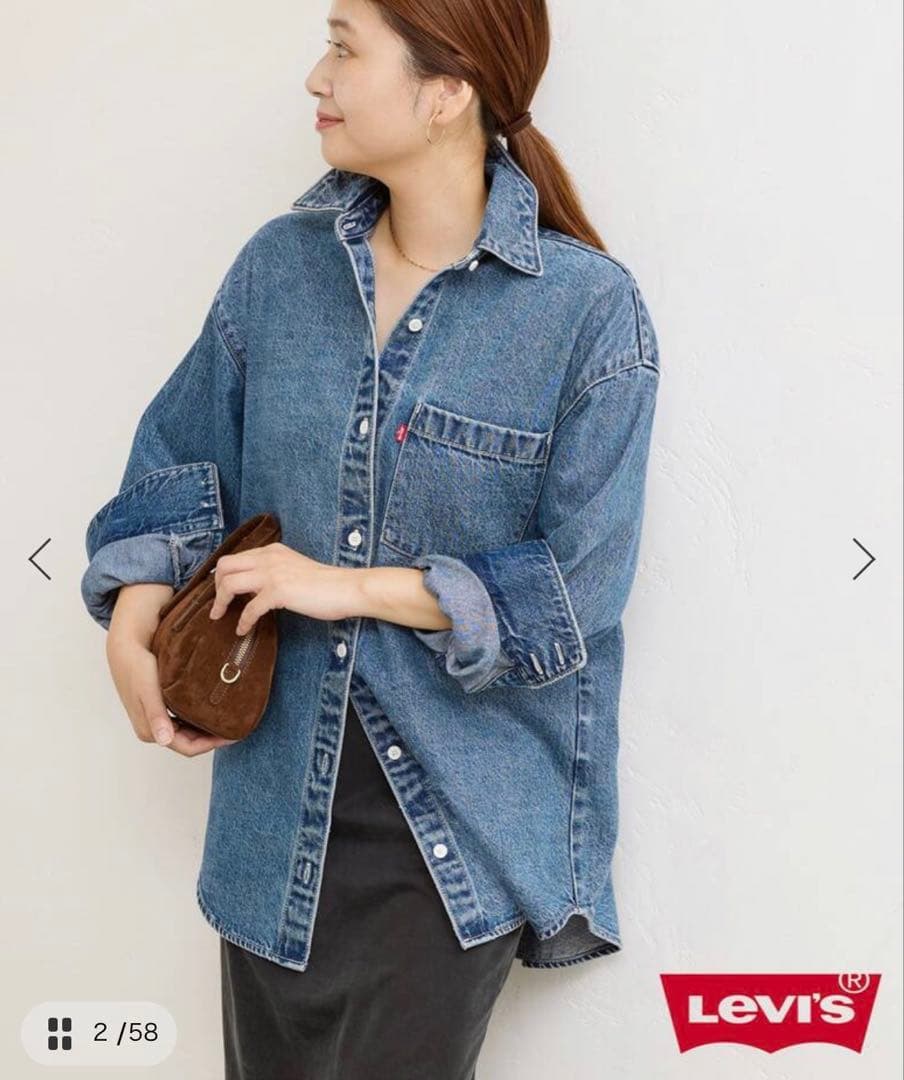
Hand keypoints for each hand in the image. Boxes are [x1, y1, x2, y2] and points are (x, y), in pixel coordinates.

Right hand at [106, 631, 238, 755]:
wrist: (125, 650)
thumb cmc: (137, 668)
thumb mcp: (148, 690)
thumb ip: (157, 715)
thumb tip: (165, 740)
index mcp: (151, 731)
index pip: (188, 748)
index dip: (212, 745)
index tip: (233, 735)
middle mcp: (154, 730)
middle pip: (189, 743)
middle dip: (212, 739)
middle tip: (236, 727)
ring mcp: (156, 721)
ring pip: (187, 733)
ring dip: (206, 730)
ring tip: (228, 719)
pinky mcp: (159, 710)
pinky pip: (183, 721)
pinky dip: (198, 719)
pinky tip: (210, 710)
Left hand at [208, 542, 358, 634]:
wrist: (345, 588)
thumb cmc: (325, 584)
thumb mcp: (293, 568)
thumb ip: (273, 572)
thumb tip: (253, 590)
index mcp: (272, 551)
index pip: (235, 557)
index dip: (223, 576)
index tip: (222, 592)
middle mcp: (268, 558)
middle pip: (225, 566)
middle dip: (216, 587)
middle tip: (219, 605)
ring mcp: (272, 574)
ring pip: (229, 584)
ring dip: (221, 603)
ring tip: (220, 616)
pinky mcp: (278, 592)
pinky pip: (249, 609)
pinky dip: (243, 621)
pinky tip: (243, 630)